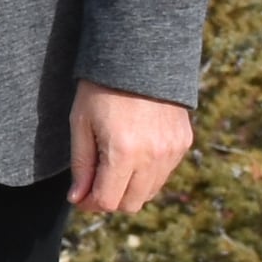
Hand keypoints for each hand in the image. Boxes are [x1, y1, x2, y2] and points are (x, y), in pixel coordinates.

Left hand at [68, 83, 194, 216]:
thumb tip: (78, 199)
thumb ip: (81, 165)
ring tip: (112, 165)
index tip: (79, 196)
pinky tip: (133, 153)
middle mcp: (153, 156)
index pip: (108, 201)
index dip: (90, 203)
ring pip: (149, 192)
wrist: (139, 57)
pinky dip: (147, 173)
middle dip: (109, 199)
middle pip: (131, 204)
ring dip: (129, 188)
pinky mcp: (184, 144)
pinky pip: (164, 174)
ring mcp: (172, 151)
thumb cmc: (101, 89)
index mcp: (123, 152)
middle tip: (93, 184)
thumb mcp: (80, 123)